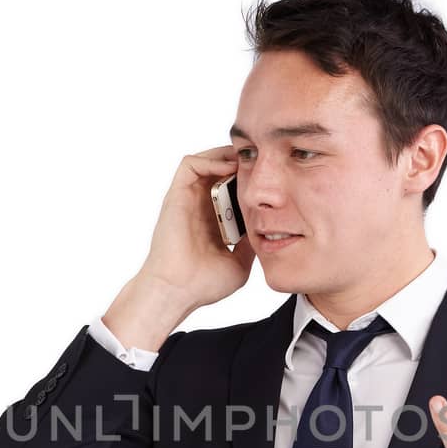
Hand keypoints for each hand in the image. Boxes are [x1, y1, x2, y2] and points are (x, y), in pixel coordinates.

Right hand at [138, 145, 255, 309]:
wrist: (178, 291)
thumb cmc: (203, 284)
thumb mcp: (239, 262)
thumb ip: (251, 243)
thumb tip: (270, 230)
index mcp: (214, 220)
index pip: (232, 188)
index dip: (249, 179)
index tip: (270, 178)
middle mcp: (200, 206)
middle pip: (220, 170)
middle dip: (241, 162)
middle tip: (261, 162)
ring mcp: (187, 200)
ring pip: (206, 162)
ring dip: (226, 156)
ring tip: (247, 159)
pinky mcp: (176, 195)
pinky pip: (191, 164)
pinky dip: (210, 159)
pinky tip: (229, 168)